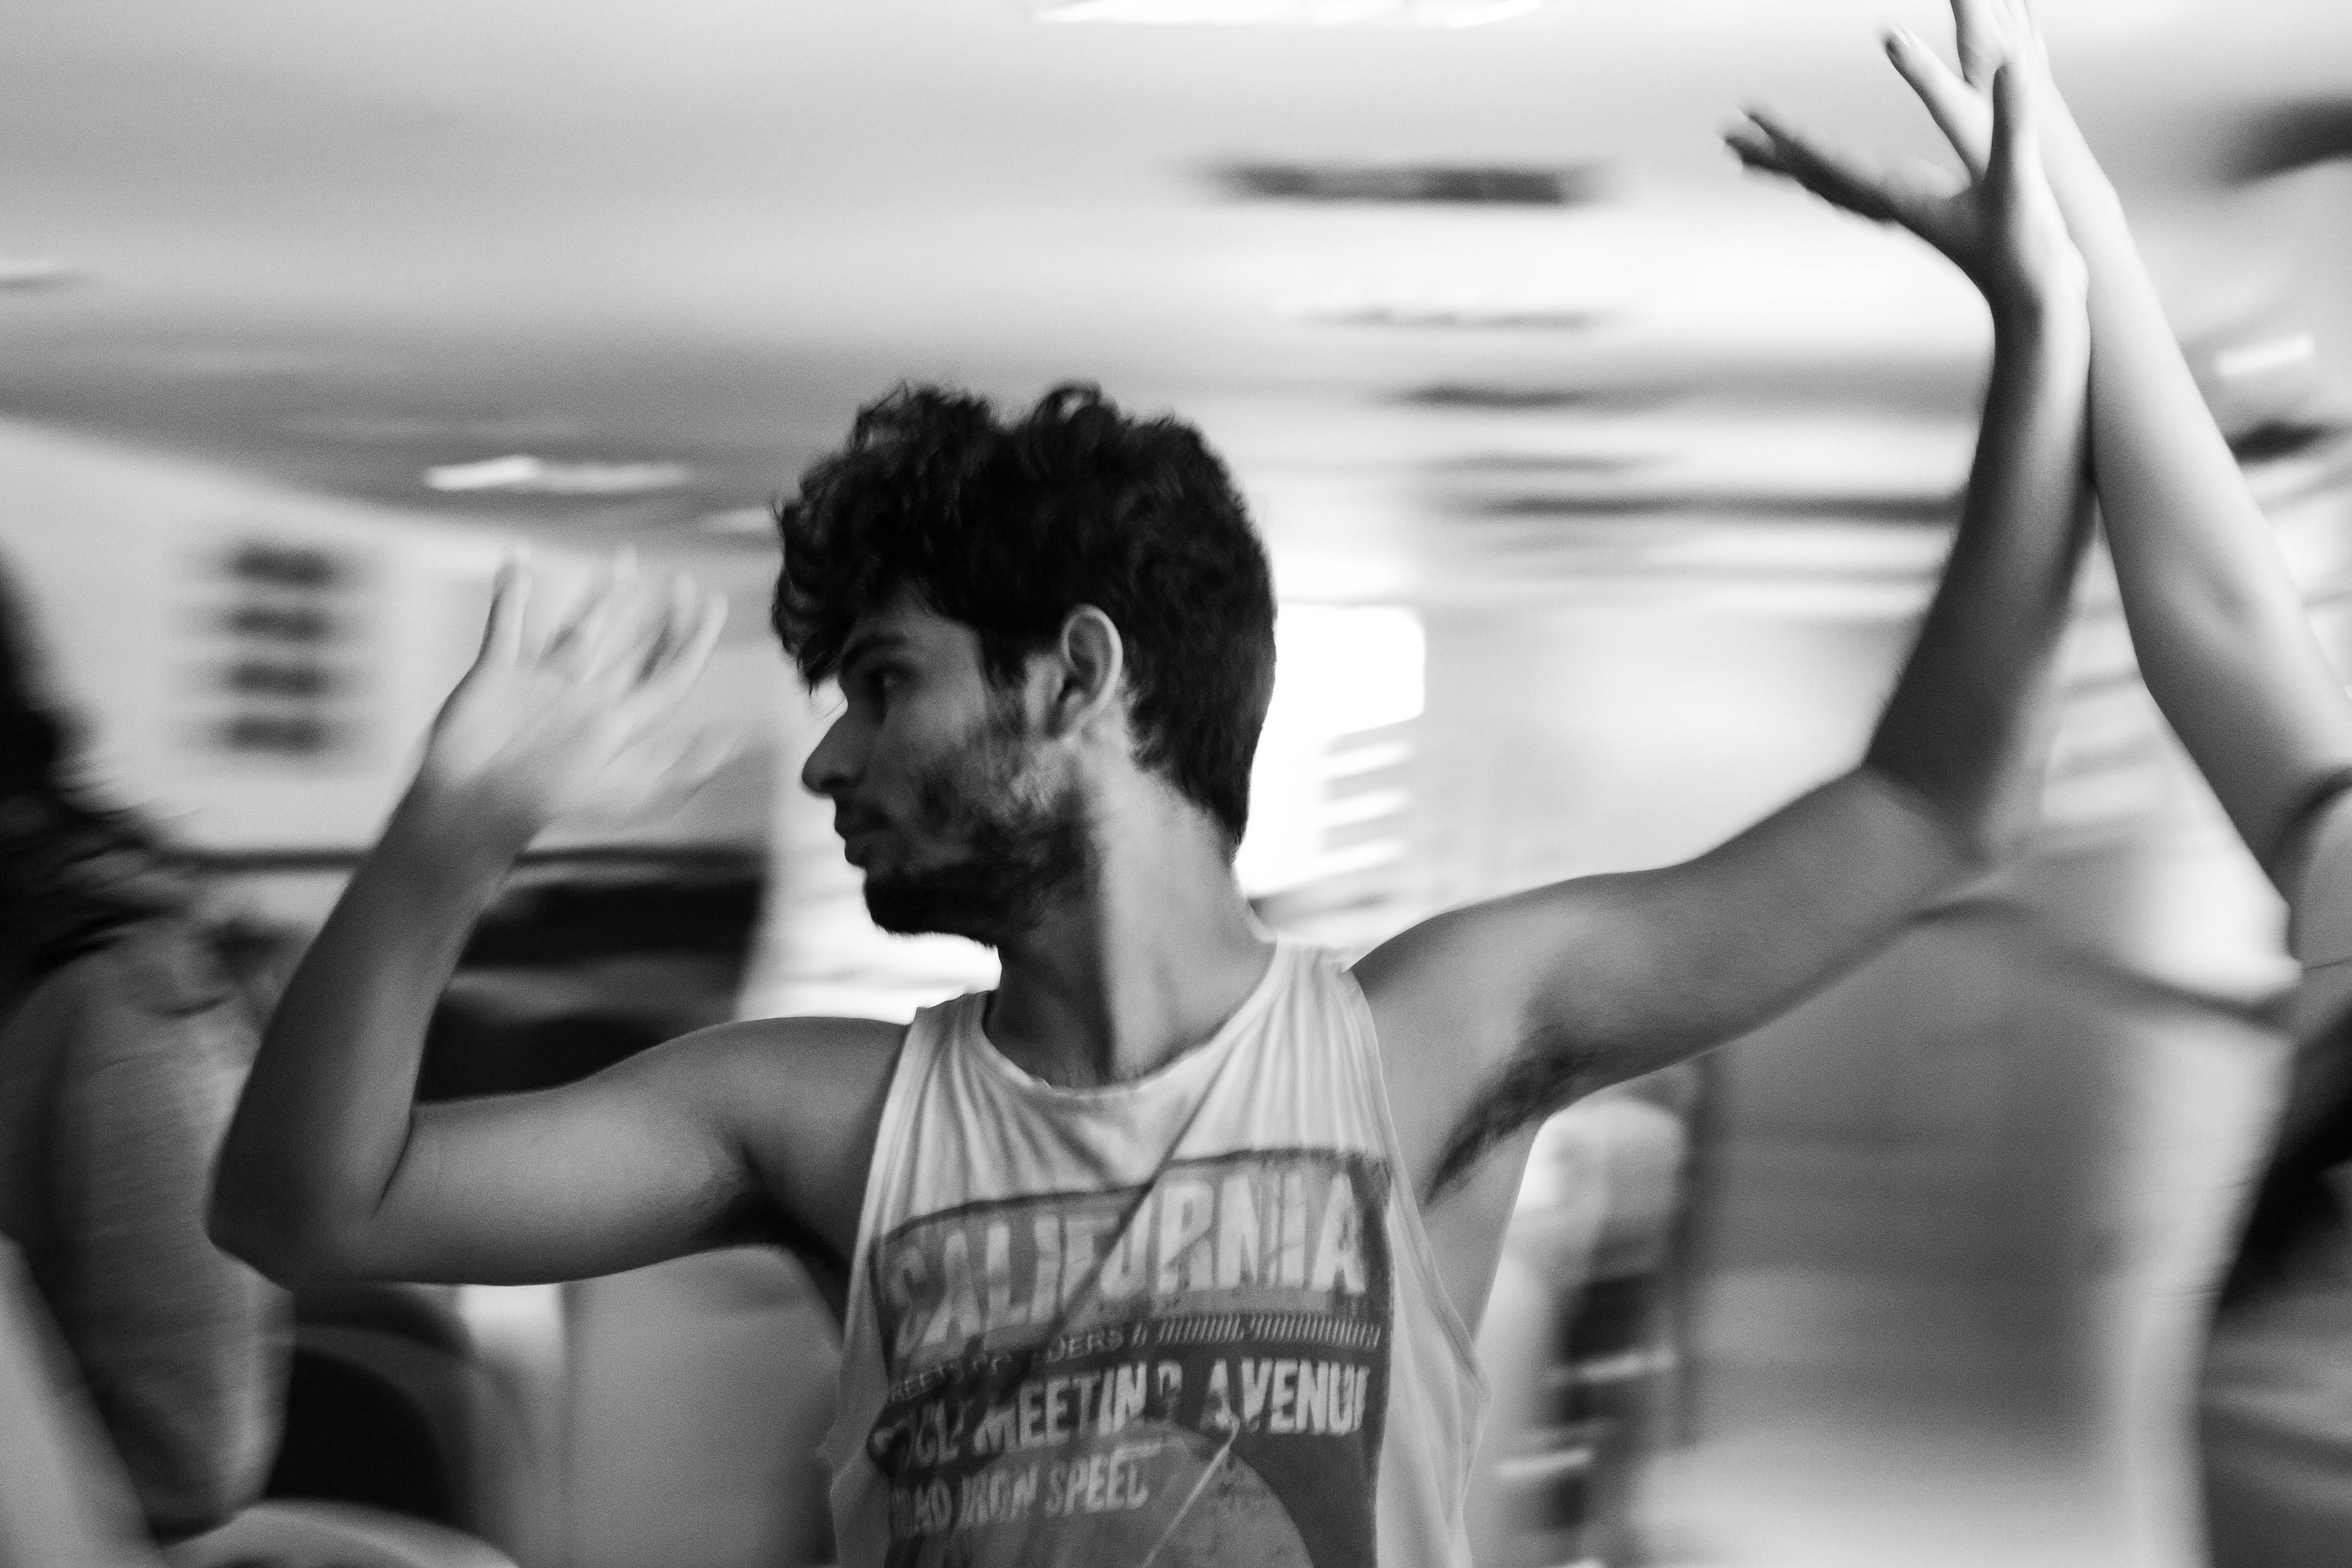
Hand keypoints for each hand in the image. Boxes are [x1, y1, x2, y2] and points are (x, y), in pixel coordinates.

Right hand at [416, 551, 732, 843]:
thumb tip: (731, 744)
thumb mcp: (622, 791)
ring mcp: (541, 683)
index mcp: (616, 721)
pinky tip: (518, 563)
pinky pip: (507, 623)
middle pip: (633, 648)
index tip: (712, 603)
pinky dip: (510, 594)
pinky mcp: (497, 672)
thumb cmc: (544, 801)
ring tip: (625, 562)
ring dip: (603, 598)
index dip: (693, 640)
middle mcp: (584, 697)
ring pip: (581, 628)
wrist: (470, 806)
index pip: (667, 673)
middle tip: (682, 580)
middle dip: (660, 617)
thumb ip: (678, 770)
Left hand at [1726, 19, 2082, 318]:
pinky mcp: (1921, 216)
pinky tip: (1829, 179)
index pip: (1832, 162)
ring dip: (1793, 168)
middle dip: (1772, 153)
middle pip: (1815, 176)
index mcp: (1902, 196)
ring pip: (1830, 187)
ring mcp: (1902, 213)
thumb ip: (2014, 125)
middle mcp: (1891, 206)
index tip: (1749, 120)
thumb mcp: (2021, 181)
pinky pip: (1860, 196)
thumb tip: (2012, 68)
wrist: (2036, 304)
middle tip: (1726, 133)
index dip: (1790, 138)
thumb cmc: (2029, 250)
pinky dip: (1833, 181)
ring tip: (1755, 156)